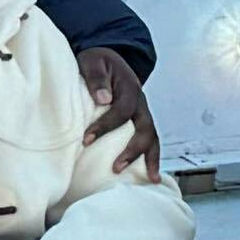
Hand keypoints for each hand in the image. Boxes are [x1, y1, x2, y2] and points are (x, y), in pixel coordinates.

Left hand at [78, 50, 162, 177]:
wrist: (108, 60)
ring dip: (151, 158)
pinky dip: (151, 157)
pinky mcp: (140, 122)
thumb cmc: (97, 63)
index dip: (106, 125)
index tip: (86, 139)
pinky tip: (150, 175)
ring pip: (153, 136)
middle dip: (133, 150)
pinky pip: (150, 140)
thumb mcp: (93, 62)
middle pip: (145, 128)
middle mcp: (140, 103)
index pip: (122, 110)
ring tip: (151, 179)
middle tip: (116, 167)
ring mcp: (143, 113)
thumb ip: (97, 78)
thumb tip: (104, 99)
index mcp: (129, 88)